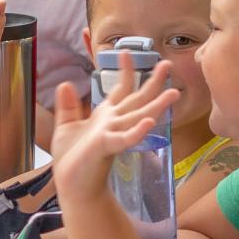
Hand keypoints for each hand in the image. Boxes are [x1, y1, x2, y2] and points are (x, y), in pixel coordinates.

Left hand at [49, 70, 179, 201]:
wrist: (73, 186)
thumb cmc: (72, 159)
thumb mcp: (65, 127)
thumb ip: (68, 107)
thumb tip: (66, 83)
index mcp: (105, 116)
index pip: (119, 90)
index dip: (124, 72)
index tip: (126, 52)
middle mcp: (113, 123)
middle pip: (137, 99)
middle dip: (153, 83)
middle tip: (167, 64)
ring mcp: (113, 134)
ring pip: (138, 116)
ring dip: (156, 105)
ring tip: (174, 92)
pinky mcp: (106, 147)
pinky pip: (125, 139)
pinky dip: (137, 131)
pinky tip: (149, 122)